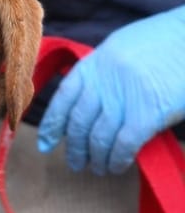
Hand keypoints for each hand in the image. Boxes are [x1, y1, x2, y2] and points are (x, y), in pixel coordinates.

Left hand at [37, 5, 184, 173]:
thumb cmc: (166, 44)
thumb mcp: (124, 49)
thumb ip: (103, 74)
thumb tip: (86, 105)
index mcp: (95, 62)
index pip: (63, 99)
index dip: (52, 126)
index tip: (47, 144)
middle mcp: (104, 80)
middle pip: (78, 123)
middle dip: (75, 149)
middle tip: (76, 163)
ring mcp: (124, 97)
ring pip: (98, 138)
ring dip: (96, 159)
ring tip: (98, 168)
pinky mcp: (147, 114)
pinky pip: (122, 145)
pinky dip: (117, 160)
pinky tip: (117, 166)